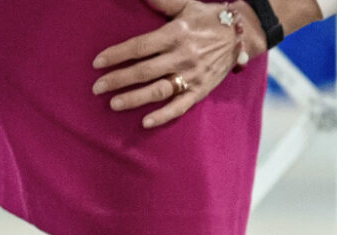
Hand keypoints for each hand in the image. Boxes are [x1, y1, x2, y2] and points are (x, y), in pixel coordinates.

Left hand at [92, 0, 265, 129]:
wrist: (240, 35)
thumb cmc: (206, 18)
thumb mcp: (185, 4)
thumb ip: (161, 1)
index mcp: (175, 34)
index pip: (139, 46)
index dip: (117, 54)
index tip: (98, 63)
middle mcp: (182, 56)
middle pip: (143, 71)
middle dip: (118, 79)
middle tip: (97, 88)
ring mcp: (191, 76)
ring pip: (158, 90)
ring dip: (134, 99)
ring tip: (113, 104)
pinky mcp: (200, 91)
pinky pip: (179, 107)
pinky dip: (163, 115)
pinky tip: (145, 121)